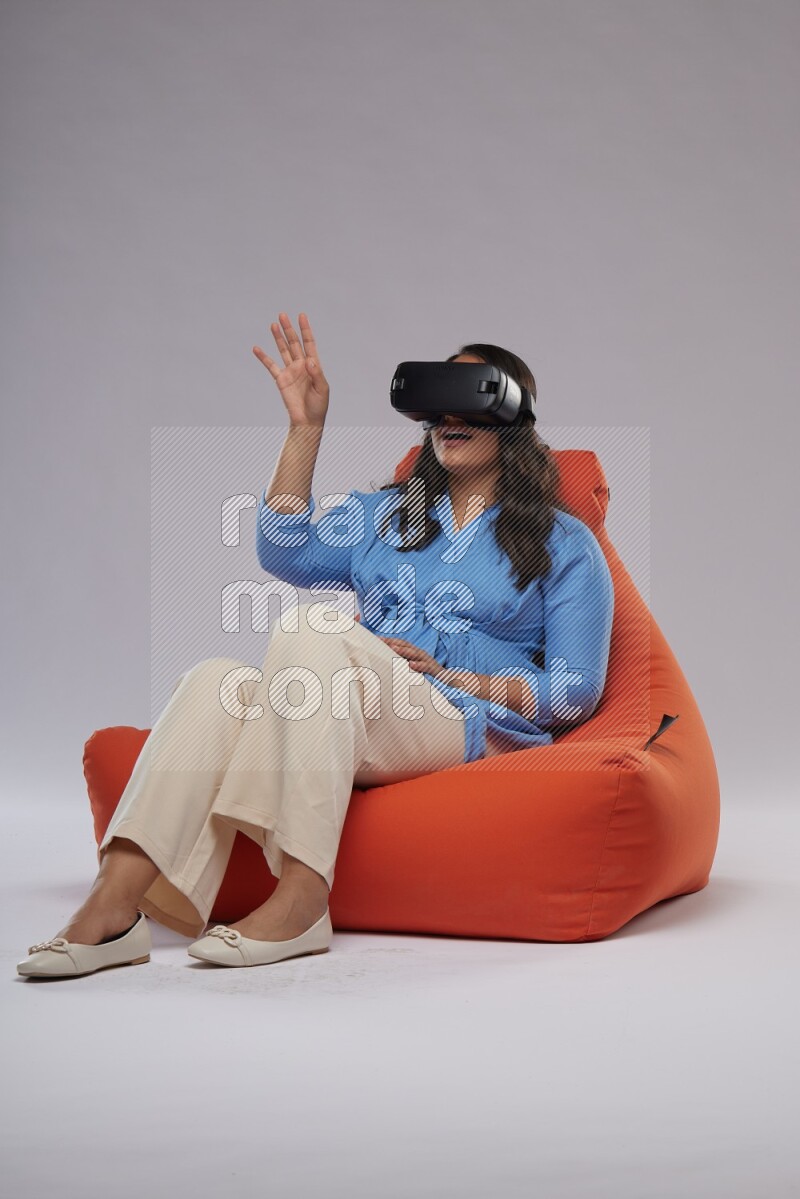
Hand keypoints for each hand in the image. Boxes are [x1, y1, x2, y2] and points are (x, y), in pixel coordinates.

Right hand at [253, 312, 329, 427]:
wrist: (307, 421)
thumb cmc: (318, 406)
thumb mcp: (322, 389)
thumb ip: (317, 374)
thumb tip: (309, 360)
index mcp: (313, 365)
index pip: (309, 343)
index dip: (305, 329)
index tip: (301, 315)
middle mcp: (301, 365)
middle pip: (294, 343)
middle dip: (289, 329)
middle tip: (282, 315)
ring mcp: (290, 371)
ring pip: (283, 350)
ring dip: (278, 338)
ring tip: (273, 325)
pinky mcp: (281, 380)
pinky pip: (270, 366)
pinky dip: (263, 357)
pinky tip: (256, 348)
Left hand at [378, 637, 446, 676]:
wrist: (446, 679)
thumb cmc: (425, 674)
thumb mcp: (411, 667)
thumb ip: (401, 664)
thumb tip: (384, 663)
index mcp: (413, 652)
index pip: (399, 643)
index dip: (388, 640)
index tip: (375, 638)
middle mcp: (419, 653)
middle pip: (406, 645)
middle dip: (393, 642)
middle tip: (381, 641)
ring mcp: (427, 660)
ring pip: (415, 653)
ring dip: (404, 650)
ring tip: (393, 648)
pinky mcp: (433, 669)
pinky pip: (426, 666)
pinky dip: (419, 665)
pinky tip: (411, 665)